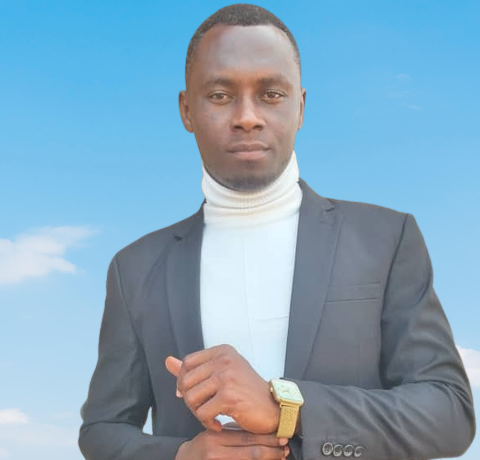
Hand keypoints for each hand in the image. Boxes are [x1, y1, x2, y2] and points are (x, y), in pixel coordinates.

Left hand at [165, 345, 279, 433]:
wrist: (274, 408)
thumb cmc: (247, 392)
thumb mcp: (222, 374)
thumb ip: (194, 368)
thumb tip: (167, 361)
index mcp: (222, 351)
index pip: (187, 363)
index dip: (185, 382)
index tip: (195, 395)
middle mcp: (224, 359)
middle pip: (186, 381)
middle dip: (190, 400)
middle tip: (204, 409)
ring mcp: (226, 376)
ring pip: (191, 397)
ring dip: (197, 413)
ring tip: (210, 416)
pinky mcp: (229, 395)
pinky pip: (202, 413)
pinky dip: (207, 423)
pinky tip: (218, 423)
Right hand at [175, 430, 289, 459]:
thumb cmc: (201, 448)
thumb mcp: (213, 434)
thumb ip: (232, 431)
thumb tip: (259, 428)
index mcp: (215, 438)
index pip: (246, 437)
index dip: (266, 437)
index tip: (281, 436)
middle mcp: (216, 453)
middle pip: (251, 452)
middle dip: (272, 450)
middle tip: (286, 447)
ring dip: (269, 459)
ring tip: (281, 455)